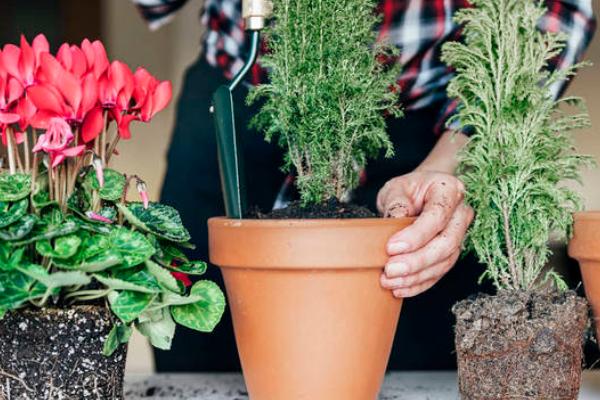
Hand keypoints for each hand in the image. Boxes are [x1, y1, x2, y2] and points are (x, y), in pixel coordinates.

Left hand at [377, 170, 473, 297]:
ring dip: (416, 276)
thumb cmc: (409, 189)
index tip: (392, 247)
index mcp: (449, 190)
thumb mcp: (397, 187)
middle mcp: (460, 213)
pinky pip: (440, 272)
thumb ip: (396, 201)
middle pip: (446, 243)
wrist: (422, 193)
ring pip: (445, 261)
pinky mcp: (452, 252)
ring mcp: (460, 235)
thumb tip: (397, 219)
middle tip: (390, 269)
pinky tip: (401, 289)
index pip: (437, 216)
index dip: (415, 235)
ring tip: (390, 281)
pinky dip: (420, 283)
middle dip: (417, 261)